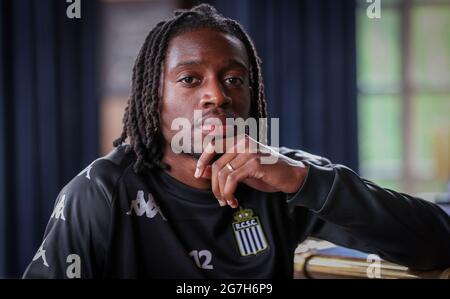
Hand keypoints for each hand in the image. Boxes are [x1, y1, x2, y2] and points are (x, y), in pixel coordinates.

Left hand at [194, 134, 308, 207]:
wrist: (292, 176)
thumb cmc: (267, 173)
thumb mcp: (242, 170)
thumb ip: (224, 168)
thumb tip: (201, 172)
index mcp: (239, 139)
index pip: (213, 145)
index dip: (202, 160)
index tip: (198, 175)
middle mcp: (243, 141)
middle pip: (216, 165)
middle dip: (214, 186)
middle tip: (219, 199)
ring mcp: (249, 151)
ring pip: (223, 174)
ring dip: (222, 192)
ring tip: (228, 202)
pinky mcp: (255, 163)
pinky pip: (232, 179)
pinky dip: (229, 193)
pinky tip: (234, 201)